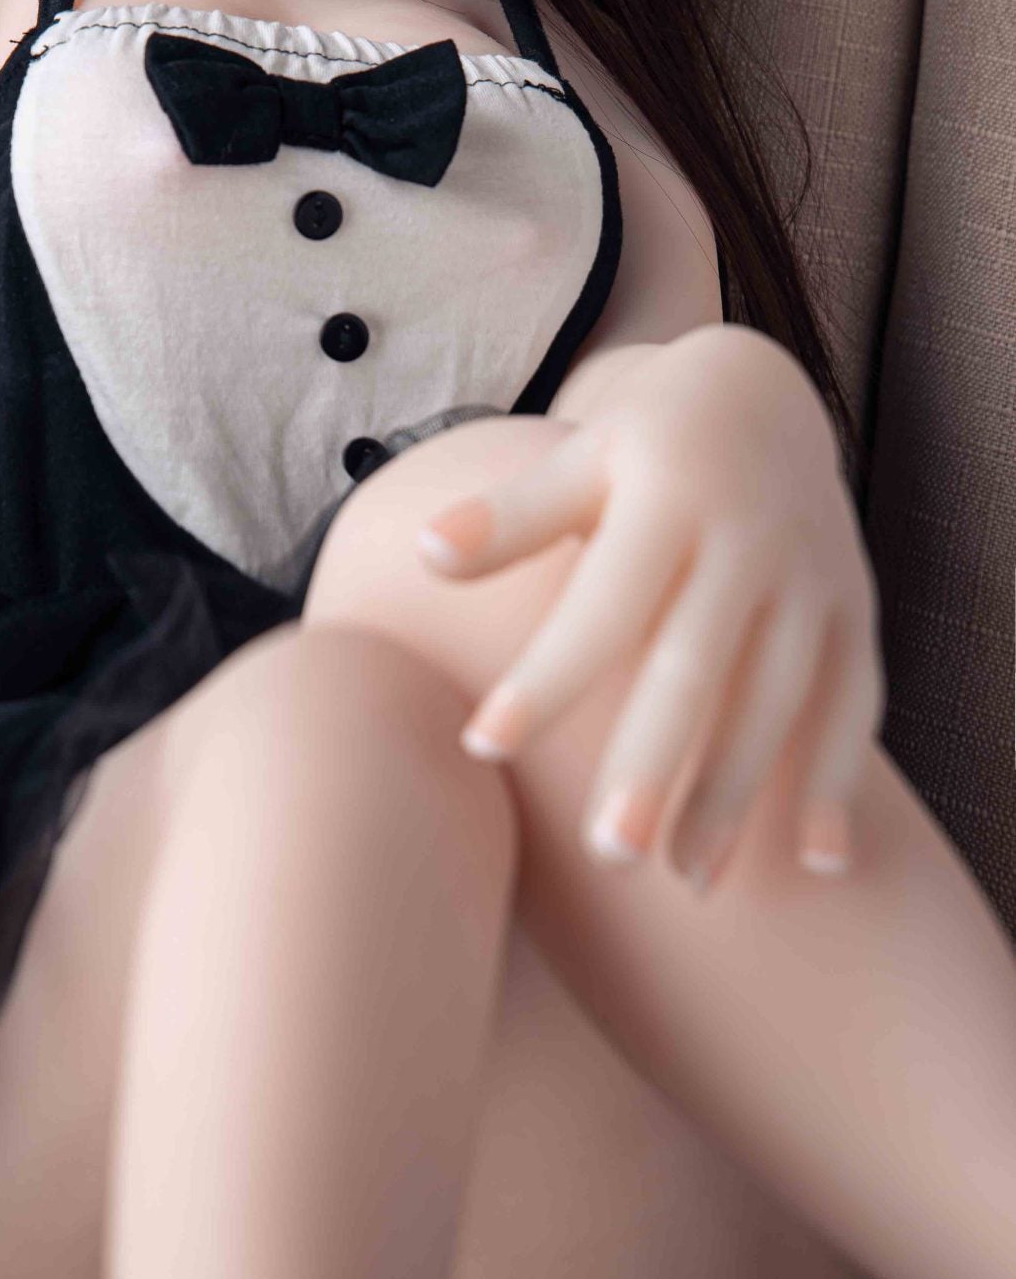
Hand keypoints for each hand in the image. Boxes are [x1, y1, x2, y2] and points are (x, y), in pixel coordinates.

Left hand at [413, 326, 885, 895]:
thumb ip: (510, 516)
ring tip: (684, 881)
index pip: (601, 602)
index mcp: (668, 499)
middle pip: (697, 664)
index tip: (483, 744)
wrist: (762, 397)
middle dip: (657, 762)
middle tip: (611, 857)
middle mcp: (749, 541)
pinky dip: (839, 781)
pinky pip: (855, 705)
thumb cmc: (640, 447)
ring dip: (737, 793)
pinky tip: (820, 865)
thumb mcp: (577, 460)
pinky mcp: (854, 614)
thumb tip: (423, 550)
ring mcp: (813, 580)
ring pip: (779, 699)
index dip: (546, 675)